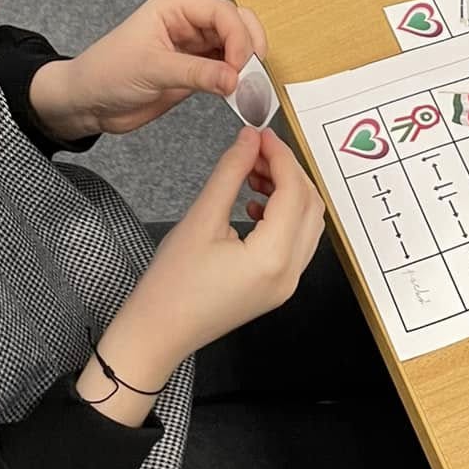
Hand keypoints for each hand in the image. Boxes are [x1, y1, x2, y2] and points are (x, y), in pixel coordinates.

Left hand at [30, 0, 267, 140]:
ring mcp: (193, 46)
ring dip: (246, 65)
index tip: (241, 65)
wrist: (87, 102)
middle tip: (252, 75)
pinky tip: (239, 94)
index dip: (238, 36)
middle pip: (236, 24)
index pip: (221, 12)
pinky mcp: (196, 69)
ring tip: (248, 88)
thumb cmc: (105, 72)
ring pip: (235, 46)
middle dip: (249, 46)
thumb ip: (197, 73)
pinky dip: (237, 80)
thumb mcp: (152, 69)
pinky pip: (226, 70)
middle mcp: (188, 21)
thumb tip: (236, 78)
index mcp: (175, 6)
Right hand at [80, 129, 323, 422]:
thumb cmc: (171, 283)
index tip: (261, 134)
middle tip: (256, 151)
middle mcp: (290, 273)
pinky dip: (284, 215)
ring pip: (308, 223)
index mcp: (273, 257)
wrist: (158, 334)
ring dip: (288, 192)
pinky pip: (296, 242)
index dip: (281, 156)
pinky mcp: (278, 288)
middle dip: (288, 171)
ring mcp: (287, 284)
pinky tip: (254, 204)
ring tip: (253, 175)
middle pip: (310, 205)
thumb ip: (230, 173)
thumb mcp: (200, 219)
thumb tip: (250, 138)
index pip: (294, 191)